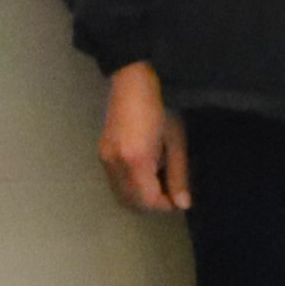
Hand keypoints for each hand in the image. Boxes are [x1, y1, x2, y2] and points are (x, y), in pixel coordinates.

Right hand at [94, 59, 188, 216]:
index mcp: (136, 159)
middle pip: (130, 202)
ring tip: (158, 184)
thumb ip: (178, 174)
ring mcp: (104, 159)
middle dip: (152, 204)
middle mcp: (115, 163)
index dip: (164, 205)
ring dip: (140, 198)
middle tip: (170, 194)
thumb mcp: (176, 140)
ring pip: (120, 195)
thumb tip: (182, 203)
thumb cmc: (162, 106)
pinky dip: (130, 187)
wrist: (133, 80)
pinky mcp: (102, 153)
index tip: (179, 199)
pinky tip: (144, 174)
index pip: (147, 200)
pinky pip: (115, 183)